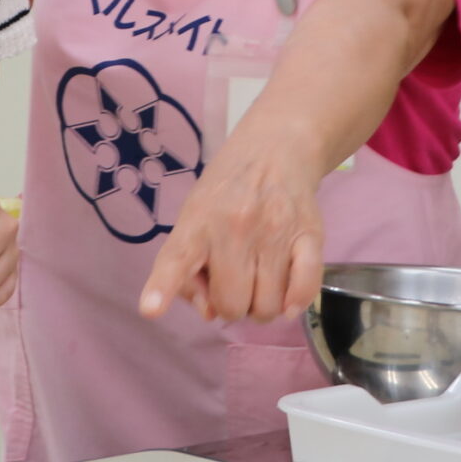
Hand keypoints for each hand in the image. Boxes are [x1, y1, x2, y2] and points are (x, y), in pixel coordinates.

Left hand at [139, 129, 326, 324]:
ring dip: (262, 306)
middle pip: (232, 304)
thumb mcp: (194, 217)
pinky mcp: (310, 234)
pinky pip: (305, 287)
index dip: (164, 287)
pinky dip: (295, 302)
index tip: (151, 309)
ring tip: (260, 282)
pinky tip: (288, 298)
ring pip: (267, 306)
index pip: (177, 258)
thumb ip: (189, 269)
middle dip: (232, 306)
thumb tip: (210, 313)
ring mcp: (275, 231)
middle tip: (236, 283)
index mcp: (198, 222)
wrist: (276, 148)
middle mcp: (235, 226)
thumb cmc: (227, 190)